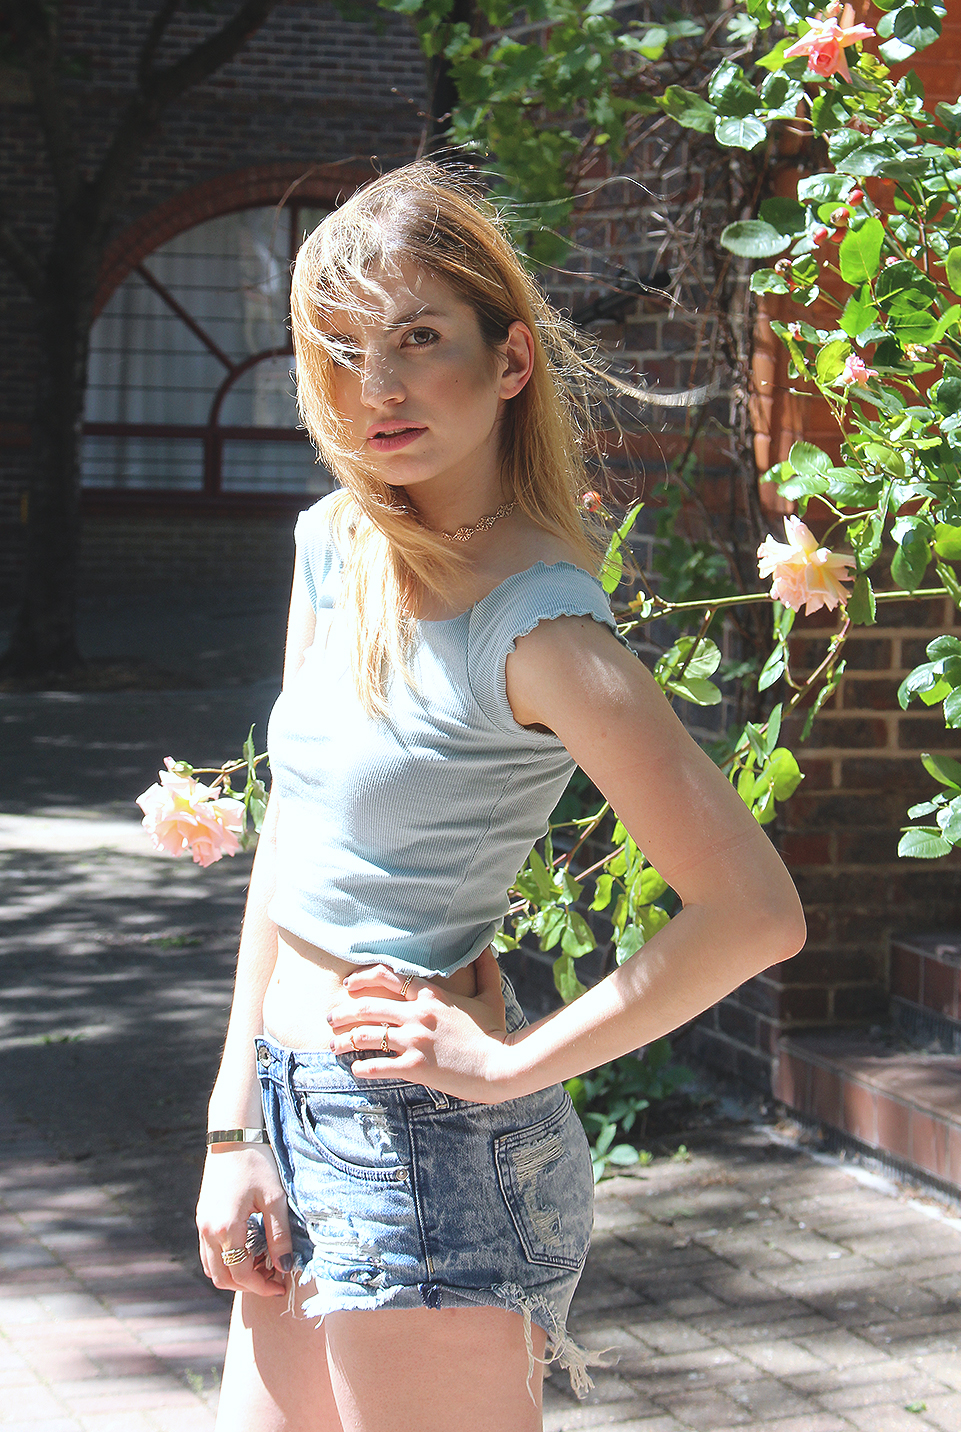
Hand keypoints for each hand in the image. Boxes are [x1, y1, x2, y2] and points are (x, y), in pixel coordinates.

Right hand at [196, 1143, 292, 1296]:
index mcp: (227, 1229)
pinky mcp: (202, 1218)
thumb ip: (279, 1236)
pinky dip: (225, 1261)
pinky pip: (208, 1253)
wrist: (233, 1137)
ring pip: (212, 1269)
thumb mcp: (275, 1199)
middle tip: (272, 1278)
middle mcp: (209, 1232)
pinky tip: (247, 1251)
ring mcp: (202, 1225)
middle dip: (247, 1285)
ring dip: (234, 1275)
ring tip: (261, 1264)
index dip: (262, 1287)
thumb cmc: (257, 1164)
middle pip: (222, 1279)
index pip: (242, 1275)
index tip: (281, 1287)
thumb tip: (285, 1267)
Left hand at [327, 948, 515, 1102]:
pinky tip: (356, 1070)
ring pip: (365, 1036)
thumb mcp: (490, 995)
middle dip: (342, 1012)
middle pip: (367, 1006)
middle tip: (329, 1018)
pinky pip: (378, 1065)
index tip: (348, 985)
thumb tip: (486, 946)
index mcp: (431, 994)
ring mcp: (414, 1040)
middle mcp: (417, 1014)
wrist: (501, 1065)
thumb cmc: (496, 1030)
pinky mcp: (414, 1067)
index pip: (387, 976)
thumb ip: (485, 969)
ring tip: (333, 1046)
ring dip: (344, 1041)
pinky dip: (362, 1068)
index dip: (362, 978)